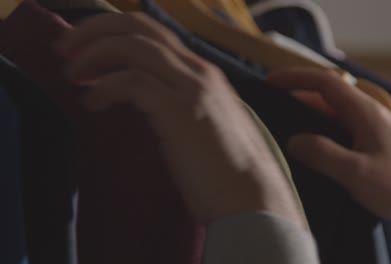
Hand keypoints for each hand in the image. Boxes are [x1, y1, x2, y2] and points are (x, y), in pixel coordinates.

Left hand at [59, 13, 303, 225]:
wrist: (253, 200)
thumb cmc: (227, 171)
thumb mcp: (202, 125)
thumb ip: (178, 104)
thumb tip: (142, 99)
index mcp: (204, 74)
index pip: (154, 33)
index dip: (113, 33)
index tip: (84, 50)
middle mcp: (200, 72)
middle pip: (140, 26)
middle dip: (95, 30)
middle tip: (65, 50)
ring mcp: (193, 89)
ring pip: (133, 46)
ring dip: (93, 55)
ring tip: (73, 76)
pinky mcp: (180, 112)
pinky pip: (131, 82)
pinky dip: (104, 88)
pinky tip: (93, 103)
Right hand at [268, 69, 390, 242]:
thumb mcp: (355, 173)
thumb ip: (321, 153)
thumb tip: (292, 140)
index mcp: (365, 112)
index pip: (325, 82)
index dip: (296, 77)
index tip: (270, 81)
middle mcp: (369, 114)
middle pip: (329, 93)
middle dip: (299, 91)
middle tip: (271, 99)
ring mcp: (372, 128)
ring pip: (334, 111)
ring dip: (309, 109)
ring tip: (284, 117)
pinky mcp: (374, 143)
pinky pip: (341, 126)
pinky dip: (320, 126)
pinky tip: (311, 141)